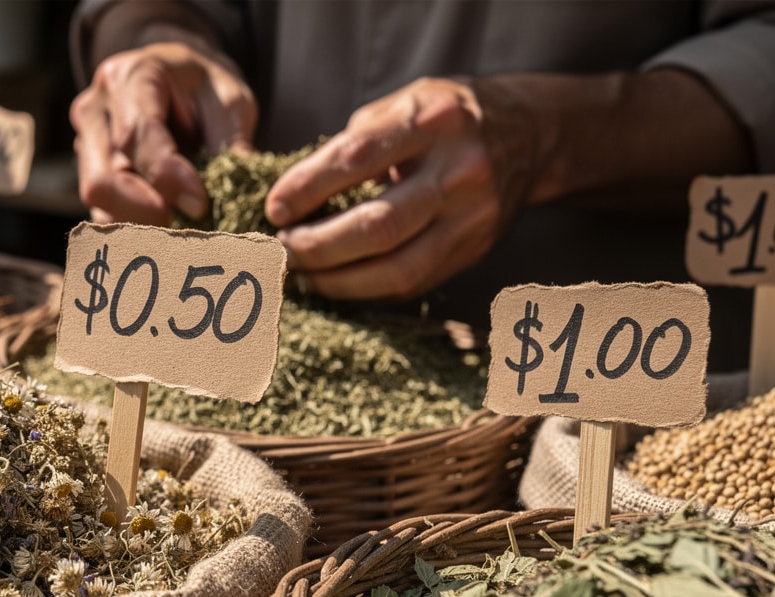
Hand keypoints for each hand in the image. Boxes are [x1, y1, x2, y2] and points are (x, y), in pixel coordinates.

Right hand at [70, 42, 256, 224]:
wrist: (177, 80)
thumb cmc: (203, 88)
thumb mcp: (229, 101)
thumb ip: (231, 143)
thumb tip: (240, 196)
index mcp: (131, 77)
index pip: (137, 134)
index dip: (166, 176)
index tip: (200, 204)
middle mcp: (96, 110)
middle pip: (103, 178)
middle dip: (145, 212)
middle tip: (188, 227)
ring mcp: (85, 144)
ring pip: (99, 202)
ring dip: (140, 223)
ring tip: (182, 229)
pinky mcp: (89, 173)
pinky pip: (103, 212)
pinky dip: (134, 228)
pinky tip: (167, 229)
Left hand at [266, 77, 536, 300]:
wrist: (529, 135)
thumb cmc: (446, 117)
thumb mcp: (404, 103)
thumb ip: (354, 141)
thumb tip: (294, 193)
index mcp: (434, 122)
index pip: (358, 157)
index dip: (308, 187)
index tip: (274, 208)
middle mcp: (459, 171)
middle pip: (378, 225)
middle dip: (319, 245)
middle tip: (283, 247)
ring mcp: (472, 217)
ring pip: (397, 267)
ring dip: (338, 279)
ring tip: (302, 272)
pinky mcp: (473, 251)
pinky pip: (412, 282)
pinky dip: (365, 287)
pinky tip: (336, 281)